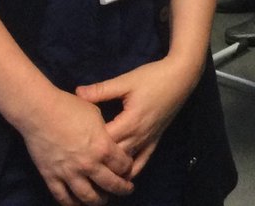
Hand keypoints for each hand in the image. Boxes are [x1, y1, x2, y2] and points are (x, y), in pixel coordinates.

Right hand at [17, 87, 133, 205]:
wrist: (40, 111)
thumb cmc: (70, 107)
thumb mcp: (96, 115)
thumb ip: (105, 132)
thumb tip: (109, 139)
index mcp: (102, 147)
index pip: (122, 165)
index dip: (128, 168)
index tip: (128, 168)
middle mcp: (88, 164)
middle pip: (110, 184)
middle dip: (121, 188)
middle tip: (127, 189)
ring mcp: (68, 173)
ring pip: (88, 197)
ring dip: (99, 201)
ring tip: (104, 200)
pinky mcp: (51, 176)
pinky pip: (63, 197)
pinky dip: (72, 204)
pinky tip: (78, 203)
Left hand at [75, 55, 197, 178]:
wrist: (181, 77)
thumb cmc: (153, 77)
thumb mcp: (126, 81)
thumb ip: (101, 90)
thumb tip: (76, 93)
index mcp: (129, 122)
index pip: (104, 142)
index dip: (88, 146)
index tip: (72, 145)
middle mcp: (139, 135)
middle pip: (114, 157)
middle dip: (98, 162)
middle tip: (79, 165)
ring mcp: (148, 139)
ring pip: (128, 163)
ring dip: (113, 171)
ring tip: (97, 178)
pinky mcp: (155, 139)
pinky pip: (143, 161)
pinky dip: (132, 170)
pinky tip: (122, 177)